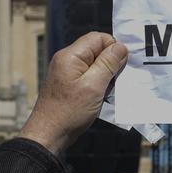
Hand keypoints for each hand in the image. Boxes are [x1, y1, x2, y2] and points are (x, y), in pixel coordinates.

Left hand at [19, 32, 127, 154]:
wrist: (49, 135)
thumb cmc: (69, 112)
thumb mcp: (93, 87)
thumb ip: (108, 64)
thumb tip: (121, 47)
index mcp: (70, 56)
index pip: (98, 38)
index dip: (114, 48)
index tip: (122, 66)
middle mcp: (67, 60)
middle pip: (96, 50)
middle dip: (111, 63)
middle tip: (116, 81)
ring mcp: (67, 73)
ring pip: (94, 65)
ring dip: (105, 76)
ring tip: (107, 92)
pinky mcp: (69, 85)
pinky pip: (88, 77)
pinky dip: (98, 85)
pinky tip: (101, 98)